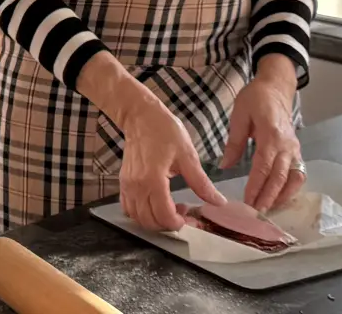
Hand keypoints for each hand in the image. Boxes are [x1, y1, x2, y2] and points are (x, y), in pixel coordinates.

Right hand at [118, 96, 226, 231]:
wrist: (139, 116)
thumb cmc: (164, 131)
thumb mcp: (188, 155)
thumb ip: (201, 183)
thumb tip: (219, 202)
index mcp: (153, 180)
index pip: (163, 216)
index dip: (179, 224)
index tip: (191, 219)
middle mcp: (136, 186)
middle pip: (149, 222)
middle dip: (168, 225)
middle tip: (184, 215)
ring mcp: (127, 185)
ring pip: (137, 218)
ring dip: (154, 221)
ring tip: (171, 209)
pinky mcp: (123, 182)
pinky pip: (128, 208)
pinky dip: (141, 213)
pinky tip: (156, 204)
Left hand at [220, 65, 304, 211]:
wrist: (276, 88)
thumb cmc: (255, 99)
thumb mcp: (239, 116)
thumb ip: (234, 142)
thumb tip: (225, 166)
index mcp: (271, 136)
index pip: (264, 167)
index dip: (256, 186)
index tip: (248, 201)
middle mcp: (287, 146)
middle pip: (280, 177)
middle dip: (268, 197)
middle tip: (256, 213)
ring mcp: (295, 149)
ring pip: (293, 179)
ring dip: (282, 197)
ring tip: (268, 210)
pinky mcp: (297, 151)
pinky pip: (298, 174)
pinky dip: (291, 189)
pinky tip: (280, 198)